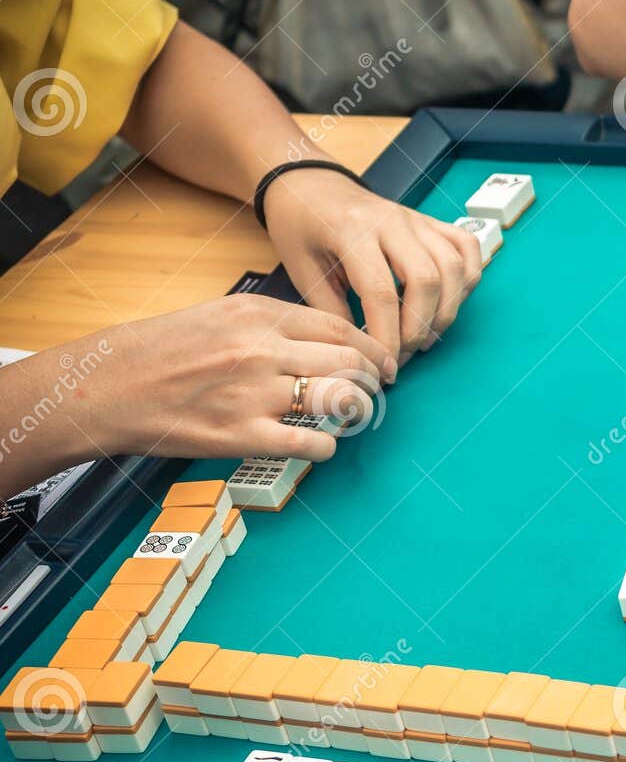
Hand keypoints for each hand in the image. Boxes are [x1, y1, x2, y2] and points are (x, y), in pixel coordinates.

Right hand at [74, 295, 385, 462]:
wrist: (108, 386)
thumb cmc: (163, 351)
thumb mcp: (219, 316)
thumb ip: (271, 325)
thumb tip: (322, 340)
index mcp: (257, 315)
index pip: (338, 326)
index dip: (370, 347)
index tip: (382, 361)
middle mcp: (262, 349)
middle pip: (348, 361)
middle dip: (372, 378)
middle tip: (377, 390)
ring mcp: (255, 393)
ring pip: (339, 399)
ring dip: (357, 410)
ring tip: (355, 415)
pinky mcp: (244, 434)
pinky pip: (312, 443)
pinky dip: (328, 446)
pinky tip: (323, 444)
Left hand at [262, 168, 481, 374]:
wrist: (310, 186)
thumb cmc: (302, 229)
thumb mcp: (305, 273)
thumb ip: (336, 314)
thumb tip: (365, 356)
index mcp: (351, 230)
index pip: (381, 292)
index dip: (388, 337)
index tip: (386, 367)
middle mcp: (391, 221)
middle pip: (426, 279)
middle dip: (420, 328)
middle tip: (405, 353)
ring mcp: (416, 219)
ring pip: (453, 266)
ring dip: (446, 310)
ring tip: (427, 336)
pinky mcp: (431, 222)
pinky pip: (468, 248)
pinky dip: (468, 279)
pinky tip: (449, 301)